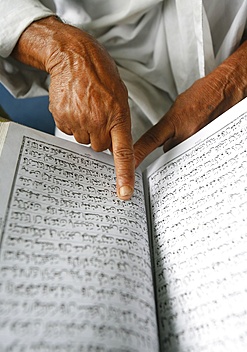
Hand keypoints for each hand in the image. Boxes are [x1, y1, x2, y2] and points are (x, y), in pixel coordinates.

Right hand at [12, 16, 134, 199]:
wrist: (75, 57)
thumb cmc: (101, 75)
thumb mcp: (120, 97)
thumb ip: (119, 123)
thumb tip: (113, 147)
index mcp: (117, 117)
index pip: (122, 152)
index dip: (124, 175)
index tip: (124, 193)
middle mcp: (98, 121)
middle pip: (99, 147)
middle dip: (100, 137)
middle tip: (98, 116)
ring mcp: (79, 120)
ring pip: (83, 140)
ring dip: (85, 128)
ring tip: (86, 106)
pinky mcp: (63, 118)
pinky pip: (69, 130)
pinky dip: (72, 122)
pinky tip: (75, 105)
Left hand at [134, 41, 246, 167]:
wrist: (226, 89)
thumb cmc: (204, 94)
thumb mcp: (176, 108)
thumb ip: (166, 126)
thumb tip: (159, 139)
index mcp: (174, 122)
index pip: (151, 141)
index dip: (139, 154)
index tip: (130, 165)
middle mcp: (186, 134)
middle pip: (167, 153)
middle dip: (168, 149)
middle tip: (176, 137)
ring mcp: (198, 141)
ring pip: (181, 154)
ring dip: (183, 149)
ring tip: (192, 132)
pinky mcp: (209, 145)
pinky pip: (195, 154)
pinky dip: (194, 149)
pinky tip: (200, 137)